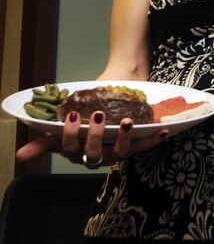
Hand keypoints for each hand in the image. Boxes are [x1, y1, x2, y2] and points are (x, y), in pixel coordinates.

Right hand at [16, 110, 168, 168]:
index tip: (73, 117)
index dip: (70, 135)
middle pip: (94, 153)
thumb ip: (48, 136)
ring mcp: (116, 150)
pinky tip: (162, 131)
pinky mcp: (134, 144)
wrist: (117, 85)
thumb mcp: (68, 118)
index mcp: (77, 149)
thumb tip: (20, 157)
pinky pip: (143, 147)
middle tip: (99, 115)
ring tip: (126, 121)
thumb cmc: (89, 106)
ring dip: (124, 139)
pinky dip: (153, 140)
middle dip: (96, 136)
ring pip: (119, 154)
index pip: (70, 148)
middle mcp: (96, 154)